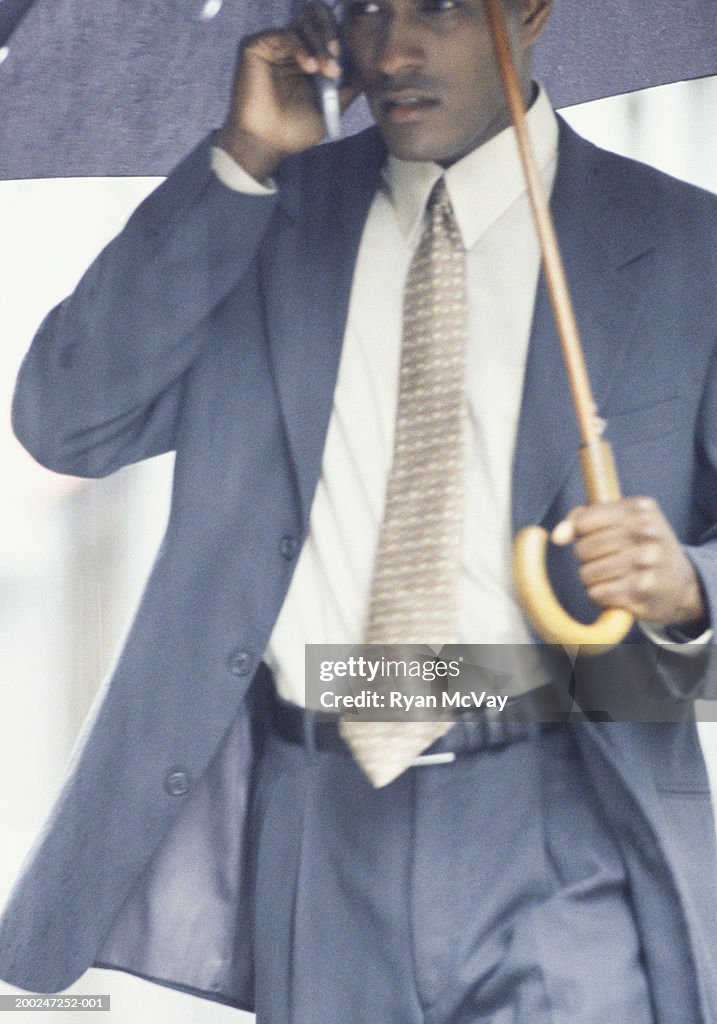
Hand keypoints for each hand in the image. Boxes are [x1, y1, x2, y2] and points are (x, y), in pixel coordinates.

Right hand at [216, 2, 360, 180]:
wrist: (267, 144)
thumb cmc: (296, 131)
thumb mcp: (333, 106)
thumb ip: (350, 85)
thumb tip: (370, 67)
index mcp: (310, 57)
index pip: (329, 31)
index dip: (341, 41)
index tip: (346, 66)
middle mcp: (292, 47)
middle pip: (317, 17)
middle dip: (333, 36)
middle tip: (337, 64)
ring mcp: (274, 45)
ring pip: (304, 22)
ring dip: (321, 43)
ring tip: (325, 71)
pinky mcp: (256, 45)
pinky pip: (285, 33)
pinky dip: (301, 47)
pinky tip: (309, 67)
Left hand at [551, 497, 705, 628]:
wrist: (682, 584)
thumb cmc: (642, 547)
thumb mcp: (623, 520)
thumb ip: (584, 518)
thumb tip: (557, 536)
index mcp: (641, 509)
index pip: (584, 521)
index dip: (580, 533)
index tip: (592, 537)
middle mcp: (646, 532)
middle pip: (583, 548)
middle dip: (586, 558)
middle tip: (605, 560)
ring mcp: (646, 561)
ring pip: (587, 573)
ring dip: (592, 579)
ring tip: (611, 576)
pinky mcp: (642, 590)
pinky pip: (597, 593)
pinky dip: (601, 595)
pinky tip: (618, 590)